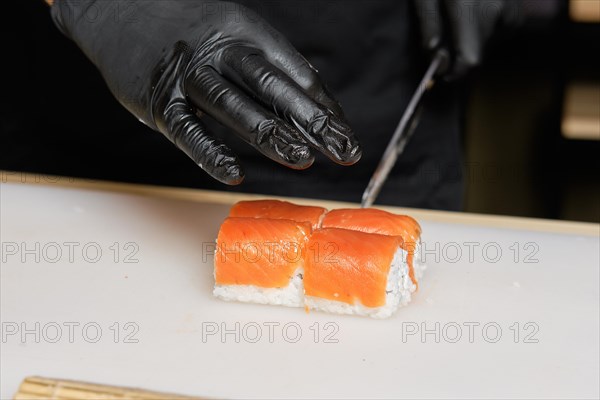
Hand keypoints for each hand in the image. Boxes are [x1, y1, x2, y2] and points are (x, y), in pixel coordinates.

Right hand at [51, 1, 360, 183]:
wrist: (118, 6)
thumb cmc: (187, 27)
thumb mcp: (234, 30)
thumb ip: (270, 64)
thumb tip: (314, 100)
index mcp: (245, 32)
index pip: (294, 73)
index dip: (323, 108)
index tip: (345, 137)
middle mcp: (219, 50)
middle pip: (272, 87)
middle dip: (311, 122)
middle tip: (342, 152)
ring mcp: (188, 75)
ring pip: (233, 107)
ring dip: (270, 135)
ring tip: (302, 160)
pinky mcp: (158, 101)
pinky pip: (188, 131)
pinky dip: (212, 153)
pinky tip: (235, 173)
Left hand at [414, 0, 507, 78]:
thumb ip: (429, 23)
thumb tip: (433, 54)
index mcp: (468, 7)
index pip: (470, 58)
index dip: (455, 71)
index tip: (441, 72)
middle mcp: (495, 10)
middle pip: (477, 52)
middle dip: (458, 53)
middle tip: (441, 41)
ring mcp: (510, 9)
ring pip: (487, 43)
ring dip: (470, 40)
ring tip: (458, 17)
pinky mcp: (516, 10)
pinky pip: (498, 31)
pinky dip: (484, 29)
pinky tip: (475, 11)